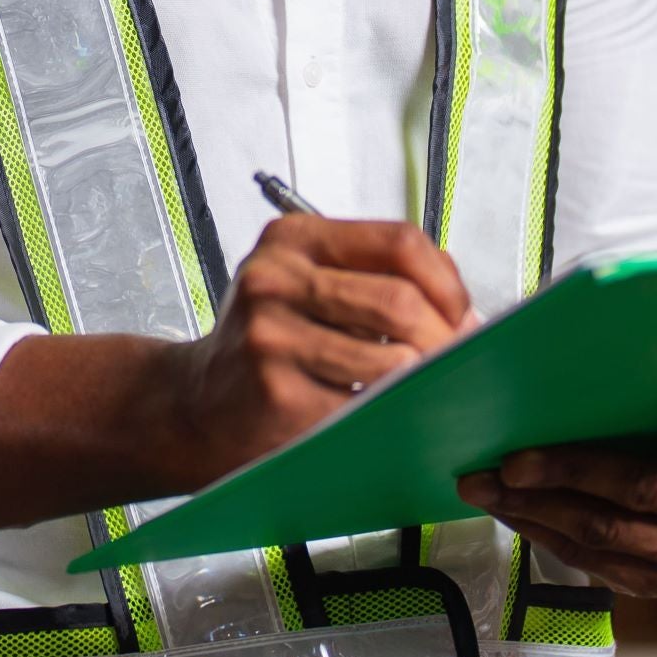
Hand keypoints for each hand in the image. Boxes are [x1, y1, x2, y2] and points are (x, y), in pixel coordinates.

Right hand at [0, 218, 471, 540]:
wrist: (190, 408)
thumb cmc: (264, 349)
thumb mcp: (303, 289)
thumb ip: (371, 282)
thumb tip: (467, 312)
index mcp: (292, 240)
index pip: (398, 241)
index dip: (447, 280)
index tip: (464, 313)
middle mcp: (275, 276)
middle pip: (399, 299)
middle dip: (446, 339)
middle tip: (462, 363)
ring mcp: (270, 334)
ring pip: (390, 355)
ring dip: (424, 382)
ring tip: (426, 392)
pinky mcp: (275, 392)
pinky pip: (364, 403)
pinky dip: (390, 413)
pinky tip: (387, 416)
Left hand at [452, 389, 656, 597]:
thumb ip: (655, 386)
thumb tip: (585, 347)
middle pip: (646, 489)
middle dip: (569, 472)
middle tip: (511, 459)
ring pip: (610, 532)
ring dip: (539, 508)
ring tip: (487, 485)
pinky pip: (594, 560)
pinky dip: (543, 531)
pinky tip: (507, 508)